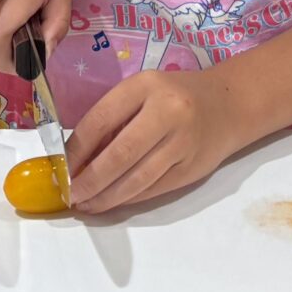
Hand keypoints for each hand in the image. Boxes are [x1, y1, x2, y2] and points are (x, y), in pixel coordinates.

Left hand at [65, 71, 243, 213]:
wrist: (230, 104)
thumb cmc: (176, 96)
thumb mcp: (143, 92)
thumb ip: (113, 119)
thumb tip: (77, 160)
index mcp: (146, 86)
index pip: (101, 120)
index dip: (77, 150)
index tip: (61, 169)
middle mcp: (168, 112)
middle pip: (120, 155)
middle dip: (90, 180)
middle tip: (71, 196)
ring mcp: (184, 143)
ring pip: (137, 179)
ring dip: (107, 197)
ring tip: (87, 204)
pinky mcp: (193, 169)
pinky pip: (153, 190)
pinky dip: (129, 199)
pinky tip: (112, 202)